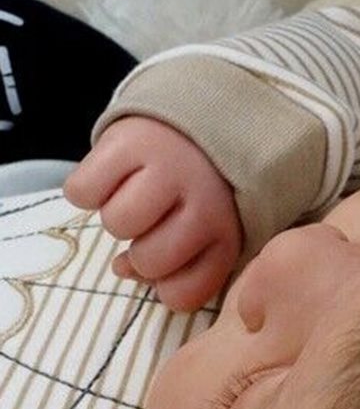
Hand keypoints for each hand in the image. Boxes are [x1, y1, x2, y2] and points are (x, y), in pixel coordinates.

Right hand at [64, 116, 242, 311]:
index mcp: (227, 233)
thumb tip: (123, 270)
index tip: (172, 264)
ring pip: (116, 224)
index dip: (167, 286)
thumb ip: (173, 265)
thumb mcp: (206, 231)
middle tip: (153, 223)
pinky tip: (114, 177)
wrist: (204, 114)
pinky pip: (83, 192)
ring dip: (117, 215)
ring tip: (135, 194)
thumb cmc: (202, 188)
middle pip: (148, 262)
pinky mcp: (128, 141)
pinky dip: (89, 189)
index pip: (185, 293)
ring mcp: (167, 169)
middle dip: (141, 249)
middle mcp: (204, 202)